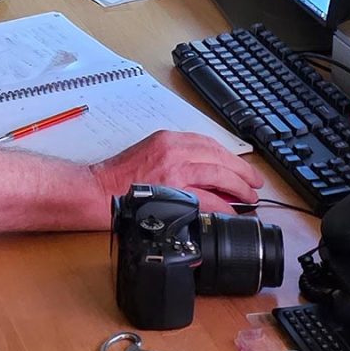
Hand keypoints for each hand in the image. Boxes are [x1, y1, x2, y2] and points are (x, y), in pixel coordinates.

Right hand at [93, 130, 262, 217]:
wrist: (95, 190)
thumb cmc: (116, 177)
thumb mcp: (148, 152)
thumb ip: (174, 157)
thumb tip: (202, 174)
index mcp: (168, 139)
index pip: (208, 143)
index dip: (229, 157)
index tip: (239, 167)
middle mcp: (173, 150)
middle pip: (219, 157)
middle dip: (241, 171)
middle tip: (254, 183)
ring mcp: (174, 171)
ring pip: (218, 174)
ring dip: (238, 187)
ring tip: (249, 197)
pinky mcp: (172, 192)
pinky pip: (207, 198)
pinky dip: (222, 204)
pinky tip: (230, 211)